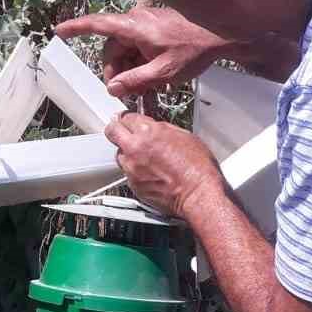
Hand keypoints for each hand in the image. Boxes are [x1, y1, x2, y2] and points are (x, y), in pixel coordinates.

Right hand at [55, 8, 301, 96]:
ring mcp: (148, 28)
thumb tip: (112, 89)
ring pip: (128, 53)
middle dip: (116, 72)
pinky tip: (154, 87)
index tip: (59, 31)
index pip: (98, 25)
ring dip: (132, 74)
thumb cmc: (194, 49)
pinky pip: (142, 51)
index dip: (77, 28)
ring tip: (144, 95)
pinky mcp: (159, 34)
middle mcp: (137, 23)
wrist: (223, 35)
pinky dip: (144, 68)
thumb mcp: (164, 72)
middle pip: (114, 48)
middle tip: (125, 95)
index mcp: (134, 27)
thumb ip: (136, 81)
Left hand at [104, 112, 219, 219]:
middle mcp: (135, 148)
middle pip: (112, 132)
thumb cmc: (198, 168)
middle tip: (122, 131)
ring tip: (143, 158)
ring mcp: (132, 168)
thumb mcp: (185, 136)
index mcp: (149, 132)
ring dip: (127, 153)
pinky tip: (151, 173)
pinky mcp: (133, 185)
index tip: (129, 121)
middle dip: (116, 129)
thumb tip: (155, 128)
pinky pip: (128, 174)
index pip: (126, 117)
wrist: (199, 193)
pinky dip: (136, 172)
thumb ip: (162, 129)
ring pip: (119, 155)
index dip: (128, 119)